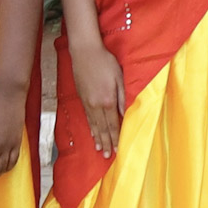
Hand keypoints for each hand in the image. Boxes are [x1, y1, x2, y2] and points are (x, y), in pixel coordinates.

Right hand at [71, 40, 125, 154]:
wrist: (85, 52)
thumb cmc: (105, 62)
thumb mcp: (119, 77)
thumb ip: (123, 97)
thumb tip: (124, 113)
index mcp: (108, 100)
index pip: (112, 124)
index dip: (115, 138)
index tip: (117, 149)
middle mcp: (96, 105)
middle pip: (102, 128)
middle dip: (106, 142)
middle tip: (108, 155)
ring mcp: (87, 102)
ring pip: (93, 124)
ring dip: (97, 138)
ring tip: (100, 149)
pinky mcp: (82, 98)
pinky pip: (87, 117)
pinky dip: (91, 127)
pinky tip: (92, 133)